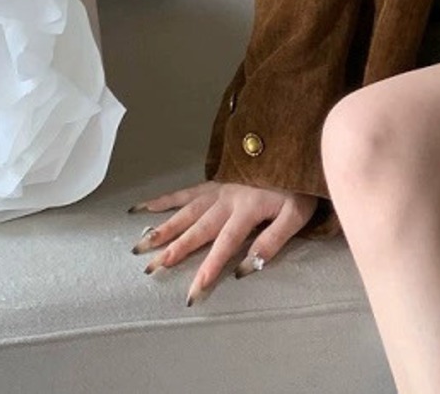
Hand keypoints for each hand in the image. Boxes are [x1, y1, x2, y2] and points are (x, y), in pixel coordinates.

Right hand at [129, 178, 318, 303]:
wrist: (296, 148)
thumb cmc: (298, 186)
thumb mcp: (296, 215)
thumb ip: (272, 241)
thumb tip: (245, 268)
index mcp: (247, 209)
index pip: (225, 244)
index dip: (209, 267)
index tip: (193, 290)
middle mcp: (227, 199)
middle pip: (197, 228)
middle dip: (175, 250)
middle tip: (151, 267)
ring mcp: (218, 188)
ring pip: (185, 211)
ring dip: (163, 228)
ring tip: (141, 244)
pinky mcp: (214, 182)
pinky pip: (185, 191)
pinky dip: (164, 200)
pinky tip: (145, 209)